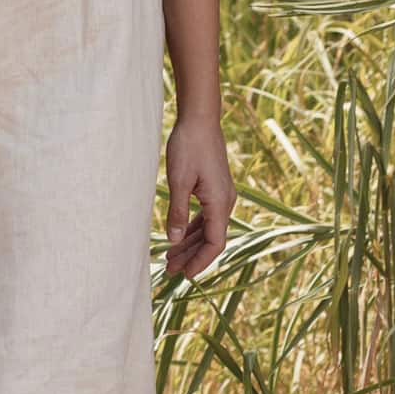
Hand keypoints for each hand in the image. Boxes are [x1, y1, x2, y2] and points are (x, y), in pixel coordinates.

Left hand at [162, 102, 234, 280]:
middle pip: (211, 238)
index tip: (184, 274)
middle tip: (169, 270)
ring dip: (190, 243)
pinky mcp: (215, 188)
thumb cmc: (188, 146)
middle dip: (191, 256)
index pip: (214, 243)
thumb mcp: (178, 180)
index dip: (200, 261)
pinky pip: (206, 216)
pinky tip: (179, 235)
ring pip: (208, 228)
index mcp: (220, 203)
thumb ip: (177, 212)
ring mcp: (222, 195)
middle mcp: (226, 202)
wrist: (200, 119)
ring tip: (170, 257)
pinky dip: (193, 227)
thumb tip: (174, 240)